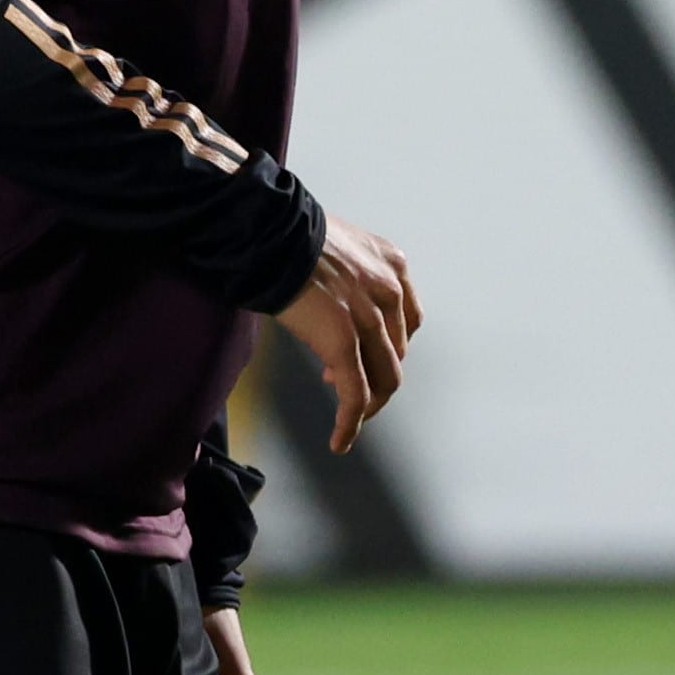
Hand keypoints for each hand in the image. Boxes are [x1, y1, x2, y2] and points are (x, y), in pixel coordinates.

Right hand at [276, 215, 418, 452]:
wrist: (268, 232)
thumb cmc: (288, 236)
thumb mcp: (337, 247)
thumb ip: (349, 274)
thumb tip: (332, 302)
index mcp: (392, 264)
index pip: (406, 321)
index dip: (385, 346)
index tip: (359, 355)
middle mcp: (389, 291)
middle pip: (396, 353)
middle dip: (372, 373)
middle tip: (339, 380)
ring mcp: (368, 318)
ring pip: (383, 379)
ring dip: (366, 403)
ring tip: (347, 417)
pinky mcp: (343, 343)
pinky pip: (354, 395)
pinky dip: (350, 423)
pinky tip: (340, 441)